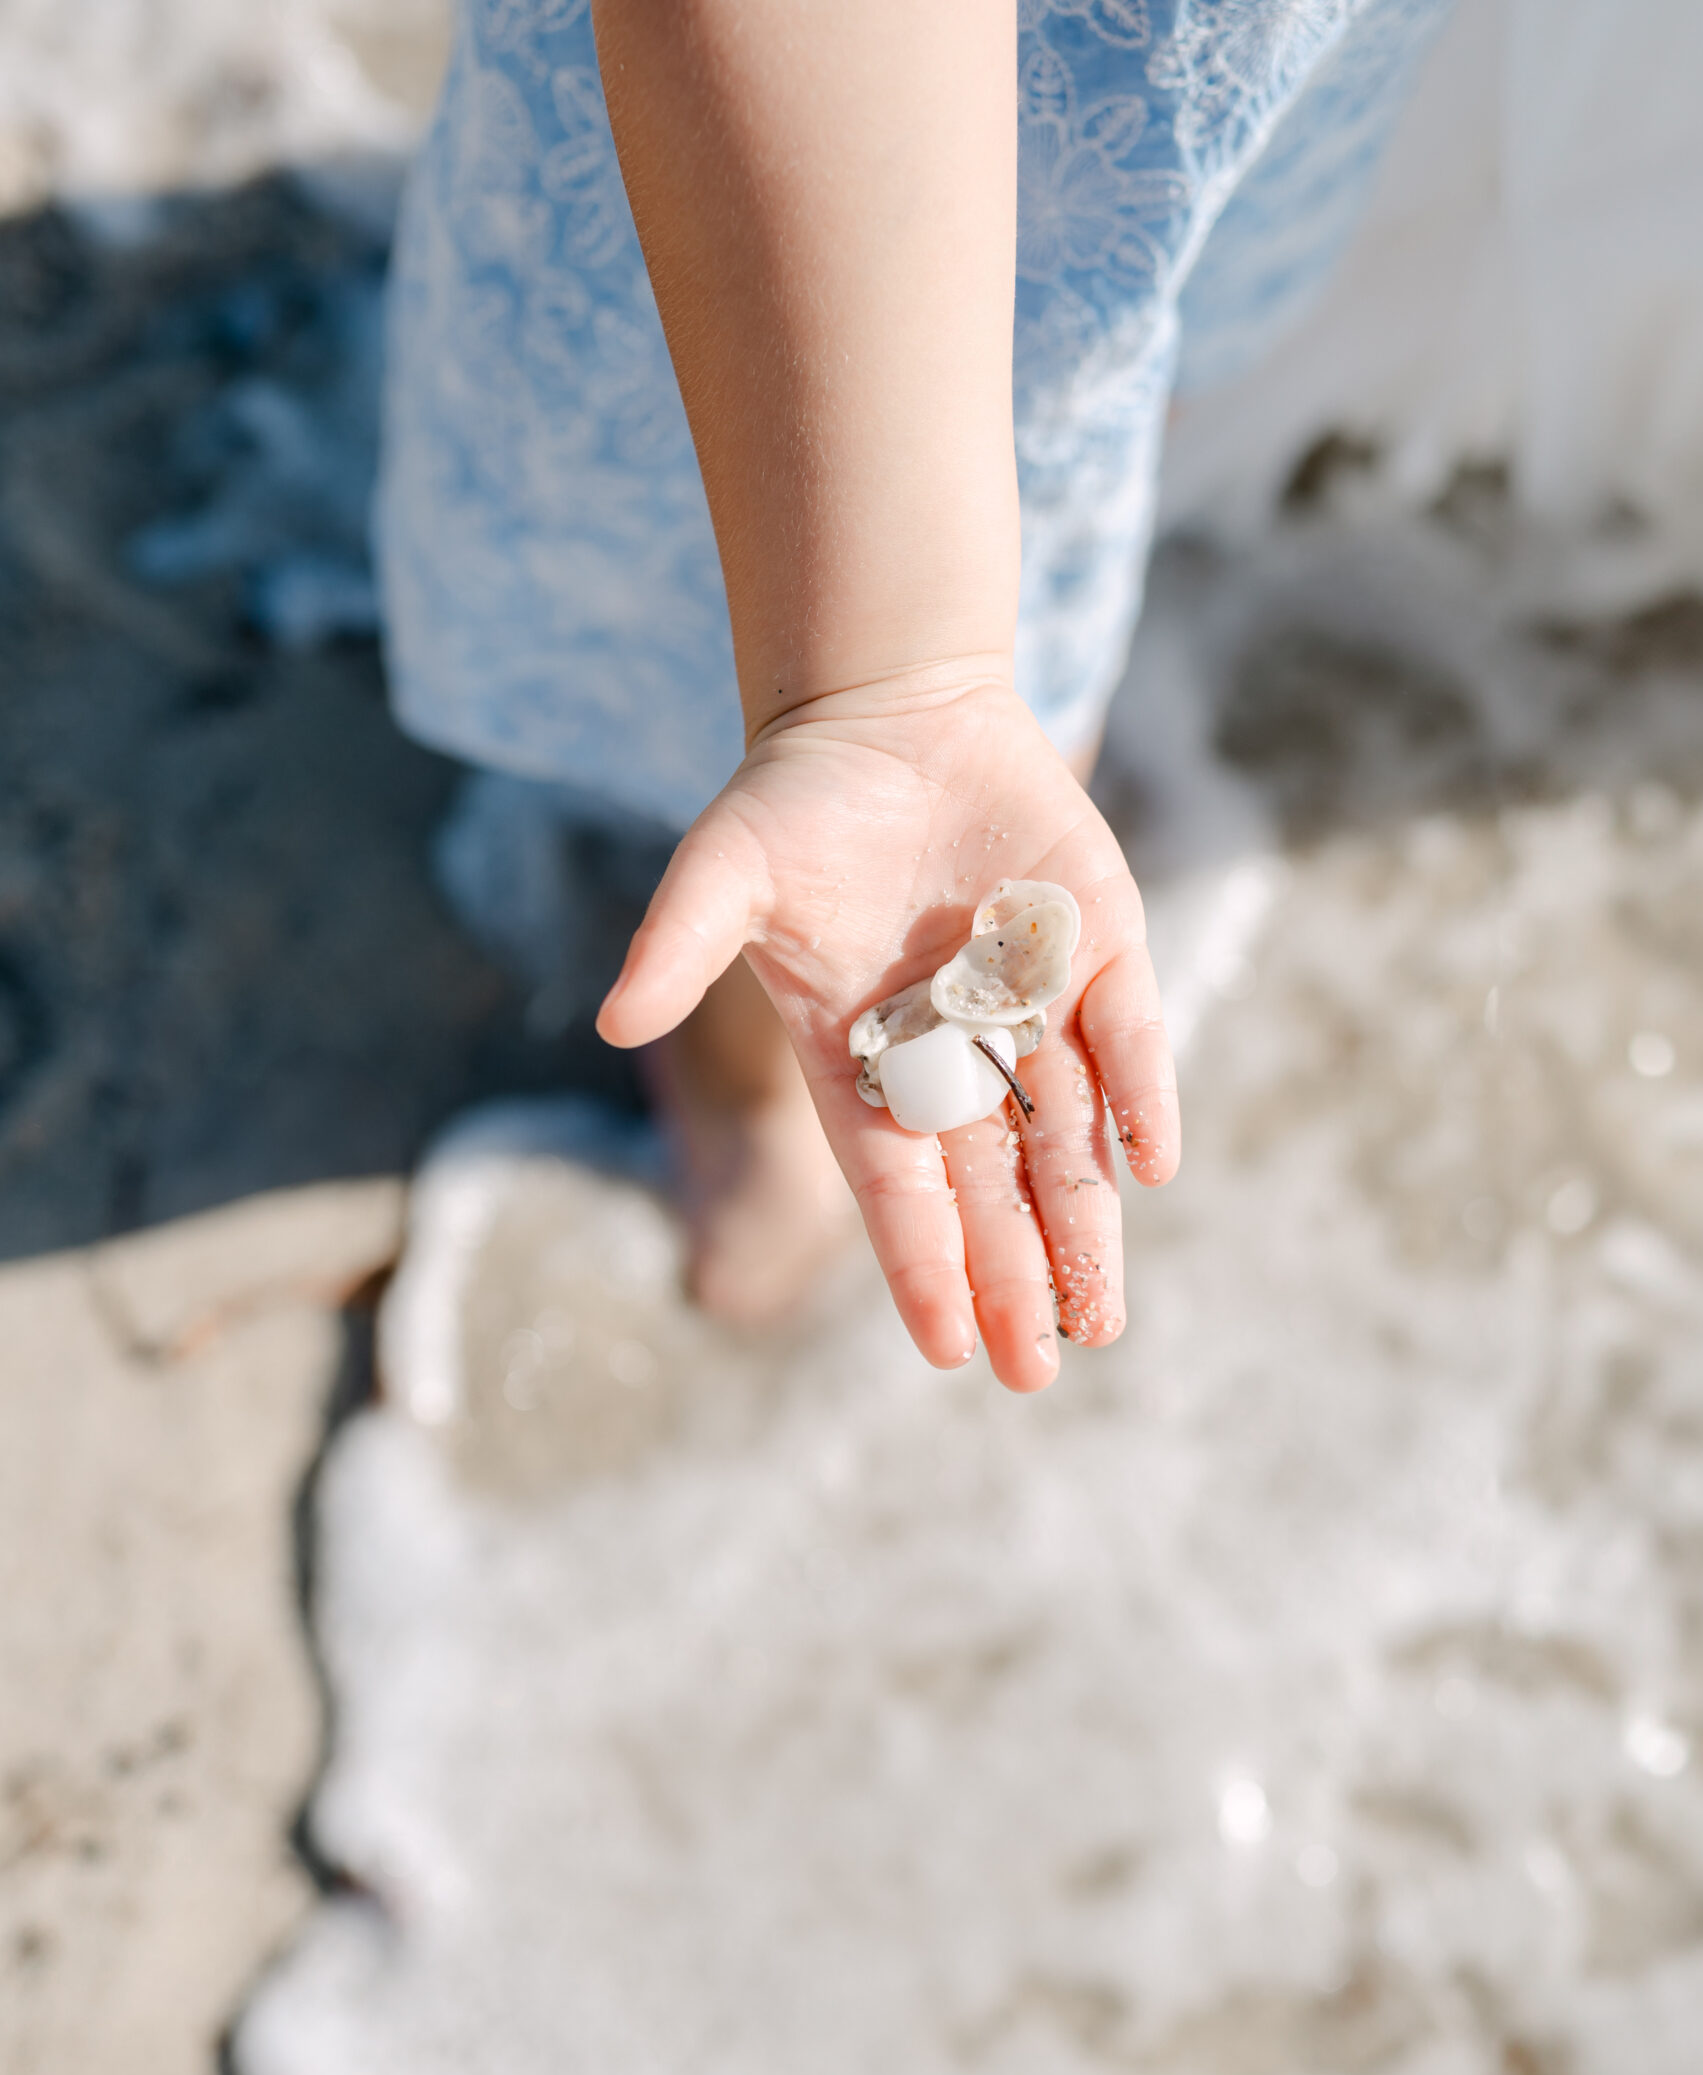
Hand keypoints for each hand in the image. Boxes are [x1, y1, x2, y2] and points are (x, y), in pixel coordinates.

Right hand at [597, 675, 1179, 1390]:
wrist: (891, 708)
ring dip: (1085, 1226)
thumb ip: (678, 946)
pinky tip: (1150, 1163)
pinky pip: (1131, 1038)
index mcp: (864, 1060)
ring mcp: (1033, 1008)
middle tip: (1038, 1366)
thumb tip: (615, 1020)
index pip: (897, 1186)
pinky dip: (1143, 1095)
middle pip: (990, 1188)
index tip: (952, 1346)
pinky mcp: (1099, 950)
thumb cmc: (795, 798)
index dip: (925, 1265)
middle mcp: (954, 1055)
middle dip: (1015, 1278)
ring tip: (1100, 1321)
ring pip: (1067, 1138)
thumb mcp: (722, 870)